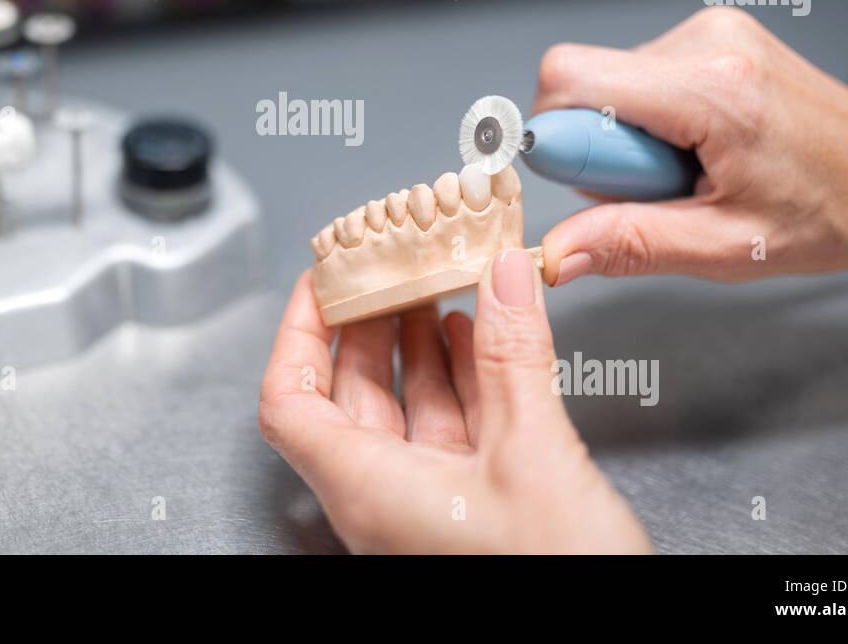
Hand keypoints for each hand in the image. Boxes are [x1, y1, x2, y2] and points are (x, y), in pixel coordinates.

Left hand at [258, 249, 649, 553]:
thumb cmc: (557, 580)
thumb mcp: (534, 453)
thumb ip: (514, 357)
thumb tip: (503, 273)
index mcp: (367, 491)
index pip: (290, 401)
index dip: (297, 334)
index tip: (322, 280)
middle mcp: (384, 501)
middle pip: (348, 396)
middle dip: (370, 325)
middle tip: (394, 268)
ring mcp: (426, 509)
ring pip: (403, 412)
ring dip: (420, 348)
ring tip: (441, 288)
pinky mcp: (470, 513)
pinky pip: (446, 435)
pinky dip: (459, 382)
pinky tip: (478, 342)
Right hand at [532, 6, 847, 285]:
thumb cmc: (829, 213)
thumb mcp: (725, 248)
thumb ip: (629, 244)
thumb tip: (555, 252)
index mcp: (713, 90)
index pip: (570, 78)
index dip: (556, 134)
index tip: (593, 182)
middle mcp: (711, 43)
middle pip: (587, 82)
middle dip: (602, 147)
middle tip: (661, 188)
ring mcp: (714, 31)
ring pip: (610, 81)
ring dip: (629, 137)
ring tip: (689, 173)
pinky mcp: (715, 36)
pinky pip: (639, 74)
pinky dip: (652, 120)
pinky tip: (697, 150)